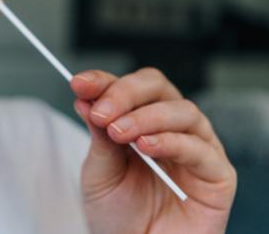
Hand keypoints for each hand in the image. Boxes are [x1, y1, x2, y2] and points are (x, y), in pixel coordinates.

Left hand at [71, 68, 236, 233]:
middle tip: (102, 113)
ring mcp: (196, 148)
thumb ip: (99, 136)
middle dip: (125, 94)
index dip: (105, 81)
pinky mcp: (217, 175)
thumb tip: (86, 98)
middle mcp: (171, 128)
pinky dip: (172, 141)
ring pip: (182, 111)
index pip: (129, 87)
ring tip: (119, 133)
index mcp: (141, 121)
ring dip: (146, 117)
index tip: (80, 84)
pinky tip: (146, 147)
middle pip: (157, 88)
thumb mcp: (99, 171)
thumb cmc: (117, 214)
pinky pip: (201, 148)